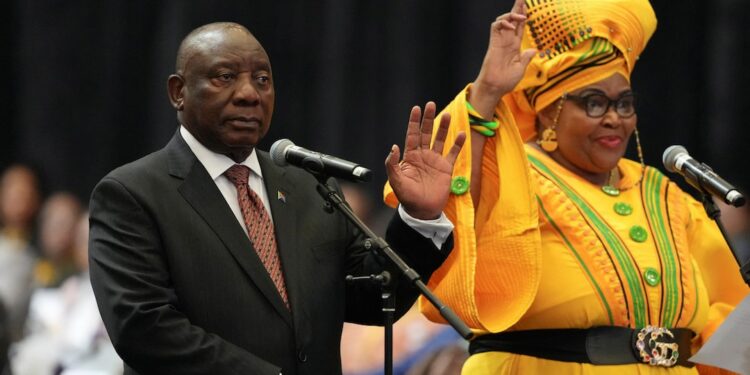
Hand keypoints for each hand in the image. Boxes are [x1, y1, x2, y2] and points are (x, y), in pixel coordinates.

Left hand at [385, 102, 465, 219]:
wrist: (423, 211)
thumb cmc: (407, 197)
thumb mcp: (396, 181)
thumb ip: (392, 164)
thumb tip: (393, 146)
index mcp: (410, 156)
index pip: (412, 135)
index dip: (413, 122)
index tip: (416, 108)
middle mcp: (423, 155)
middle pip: (426, 133)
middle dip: (428, 119)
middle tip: (430, 104)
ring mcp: (435, 161)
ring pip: (440, 140)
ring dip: (443, 127)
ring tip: (447, 115)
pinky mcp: (446, 168)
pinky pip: (452, 153)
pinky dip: (457, 144)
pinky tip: (461, 134)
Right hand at [471, 0, 536, 115]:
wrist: (495, 87)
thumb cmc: (506, 81)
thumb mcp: (521, 68)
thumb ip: (526, 58)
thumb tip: (534, 49)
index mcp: (514, 47)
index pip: (519, 27)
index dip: (522, 17)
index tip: (527, 7)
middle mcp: (507, 41)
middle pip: (512, 20)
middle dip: (517, 8)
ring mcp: (500, 41)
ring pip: (503, 20)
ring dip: (511, 14)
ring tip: (520, 14)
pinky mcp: (493, 43)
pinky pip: (495, 27)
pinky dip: (503, 22)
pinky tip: (510, 24)